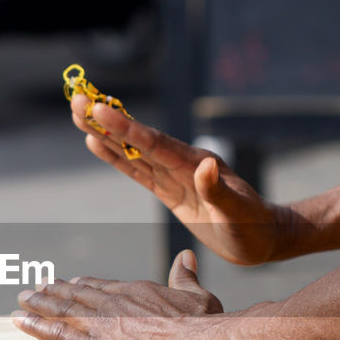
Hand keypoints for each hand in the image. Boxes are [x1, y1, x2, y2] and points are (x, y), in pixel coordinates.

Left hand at [12, 251, 221, 339]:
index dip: (83, 285)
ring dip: (39, 304)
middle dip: (54, 291)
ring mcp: (99, 323)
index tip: (70, 282)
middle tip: (35, 287)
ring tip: (22, 299)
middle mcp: (112, 302)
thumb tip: (185, 257)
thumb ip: (185, 276)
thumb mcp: (198, 295)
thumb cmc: (203, 324)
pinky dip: (35, 325)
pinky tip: (19, 320)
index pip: (102, 287)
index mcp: (135, 291)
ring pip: (61, 310)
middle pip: (76, 295)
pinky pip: (56, 333)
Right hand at [70, 94, 280, 265]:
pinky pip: (137, 172)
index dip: (126, 128)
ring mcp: (174, 176)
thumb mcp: (238, 212)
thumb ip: (218, 190)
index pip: (154, 143)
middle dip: (107, 121)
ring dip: (105, 134)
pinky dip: (116, 158)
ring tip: (78, 114)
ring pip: (133, 152)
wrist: (262, 239)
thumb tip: (204, 166)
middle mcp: (182, 163)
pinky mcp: (169, 191)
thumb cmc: (254, 227)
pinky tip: (96, 143)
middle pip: (138, 139)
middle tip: (77, 100)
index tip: (100, 109)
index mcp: (196, 162)